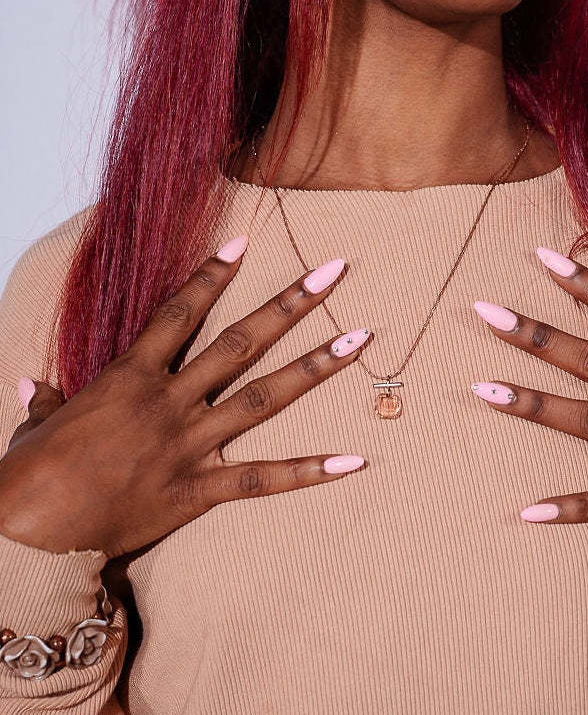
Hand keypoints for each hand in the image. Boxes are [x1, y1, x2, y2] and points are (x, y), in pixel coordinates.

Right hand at [0, 240, 369, 557]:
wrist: (26, 538)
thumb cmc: (28, 475)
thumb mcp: (37, 426)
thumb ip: (47, 400)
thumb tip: (32, 384)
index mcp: (130, 377)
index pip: (179, 312)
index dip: (212, 275)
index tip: (244, 243)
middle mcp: (170, 402)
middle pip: (241, 342)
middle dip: (290, 304)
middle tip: (335, 272)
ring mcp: (190, 444)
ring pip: (264, 397)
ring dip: (316, 367)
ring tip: (360, 341)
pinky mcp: (198, 490)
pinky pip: (263, 478)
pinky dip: (309, 471)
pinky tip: (354, 460)